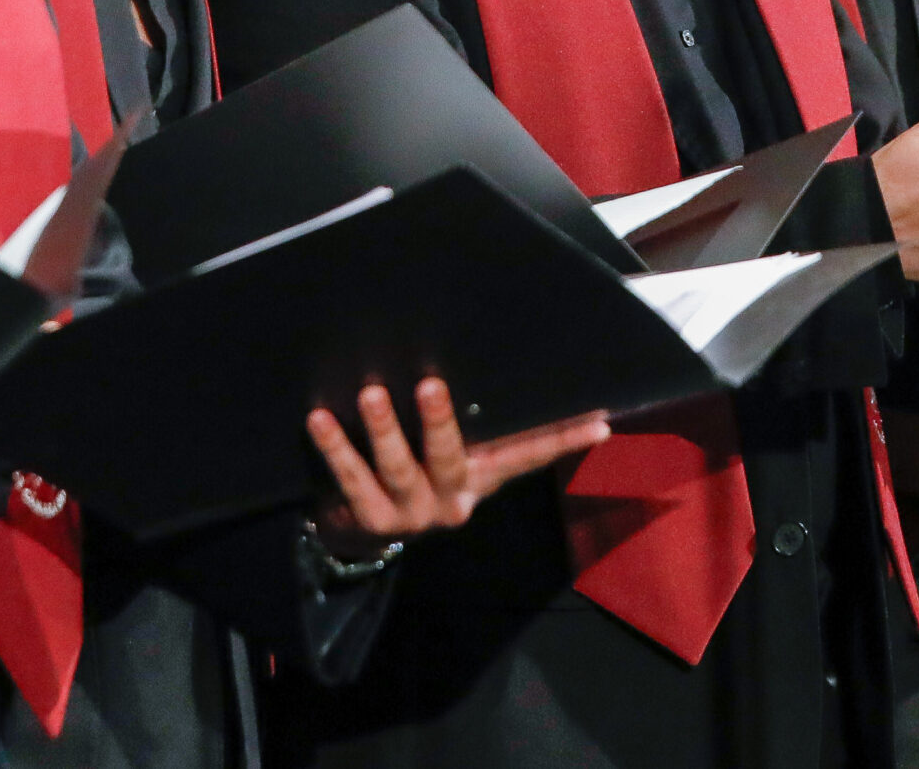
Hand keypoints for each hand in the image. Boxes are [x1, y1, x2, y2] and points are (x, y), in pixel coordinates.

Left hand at [308, 378, 609, 556]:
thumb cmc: (426, 476)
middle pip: (449, 458)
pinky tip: (319, 419)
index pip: (528, 456)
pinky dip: (335, 448)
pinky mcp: (370, 516)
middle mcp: (452, 499)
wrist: (368, 535)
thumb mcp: (468, 461)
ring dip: (384, 430)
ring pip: (397, 469)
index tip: (598, 422)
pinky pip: (350, 478)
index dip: (563, 439)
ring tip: (371, 395)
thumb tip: (554, 393)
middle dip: (439, 423)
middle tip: (429, 384)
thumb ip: (497, 433)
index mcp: (482, 479)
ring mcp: (410, 511)